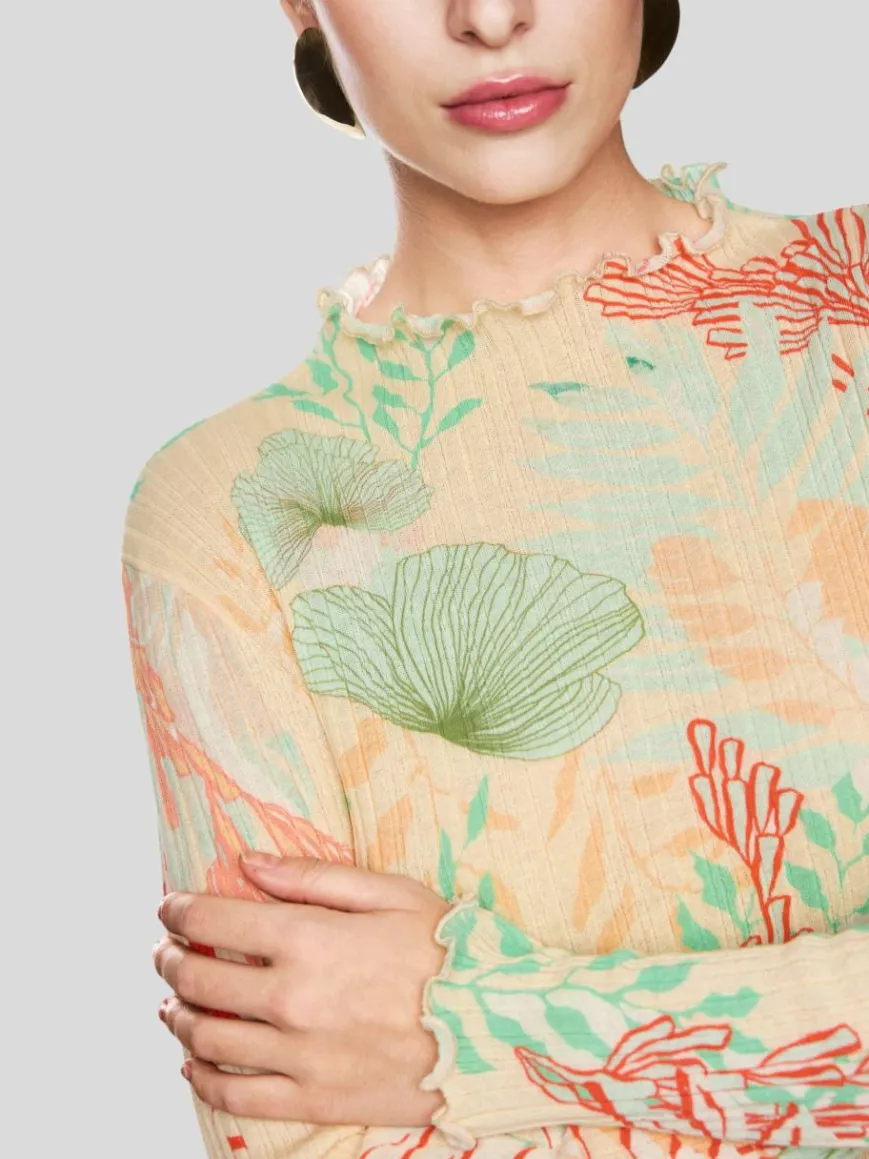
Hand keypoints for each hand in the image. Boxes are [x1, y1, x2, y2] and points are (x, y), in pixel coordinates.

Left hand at [153, 855, 451, 1126]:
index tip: (169, 905)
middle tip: (165, 950)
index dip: (179, 910)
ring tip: (171, 1003)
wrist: (499, 1030)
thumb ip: (312, 876)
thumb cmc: (448, 951)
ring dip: (176, 1017)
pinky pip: (236, 1096)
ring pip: (206, 1039)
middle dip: (169, 959)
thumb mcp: (390, 892)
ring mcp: (300, 1056)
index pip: (213, 921)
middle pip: (198, 980)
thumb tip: (247, 862)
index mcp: (310, 938)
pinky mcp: (314, 1099)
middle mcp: (293, 999)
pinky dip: (202, 1077)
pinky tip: (195, 1060)